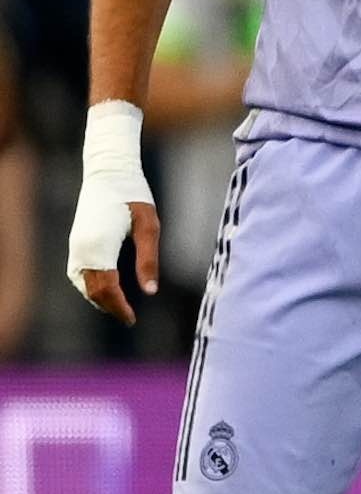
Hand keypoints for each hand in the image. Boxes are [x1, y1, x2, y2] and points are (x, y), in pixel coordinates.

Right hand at [70, 100, 156, 323]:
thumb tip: (151, 291)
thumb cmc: (134, 197)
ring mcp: (76, 245)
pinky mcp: (76, 241)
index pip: (106, 288)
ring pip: (83, 283)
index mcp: (100, 247)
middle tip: (129, 318)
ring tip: (119, 308)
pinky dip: (90, 285)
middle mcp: (82, 249)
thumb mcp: (149, 227)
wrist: (109, 173)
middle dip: (110, 306)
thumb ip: (149, 260)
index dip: (119, 307)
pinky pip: (79, 272)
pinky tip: (106, 290)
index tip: (132, 320)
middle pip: (92, 289)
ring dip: (98, 298)